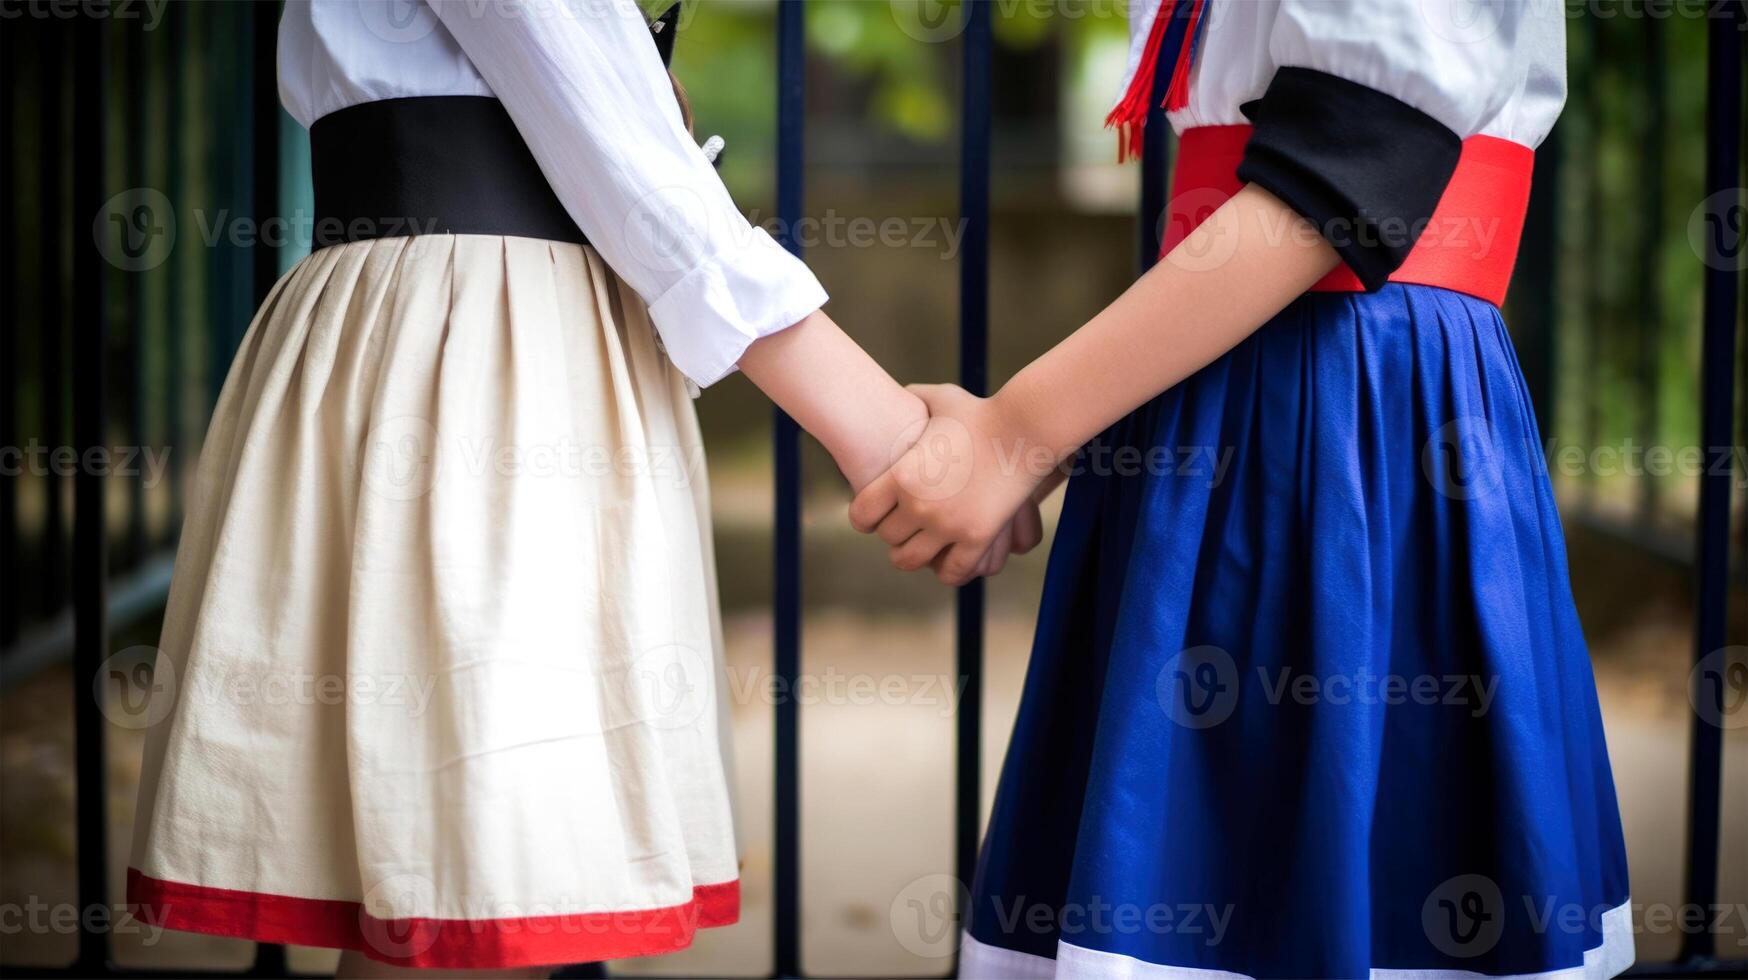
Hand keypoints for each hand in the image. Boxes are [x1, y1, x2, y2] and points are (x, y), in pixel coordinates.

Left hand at [849, 384, 1053, 585]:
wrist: (1024, 430)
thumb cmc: (982, 412)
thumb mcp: (940, 399)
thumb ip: (916, 397)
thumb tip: (903, 394)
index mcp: (902, 476)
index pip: (862, 514)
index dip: (865, 517)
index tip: (872, 516)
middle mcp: (918, 505)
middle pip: (888, 537)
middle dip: (893, 532)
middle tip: (901, 528)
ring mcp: (948, 525)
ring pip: (911, 560)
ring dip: (913, 556)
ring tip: (919, 550)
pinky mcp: (977, 539)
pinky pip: (951, 571)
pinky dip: (947, 569)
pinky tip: (949, 560)